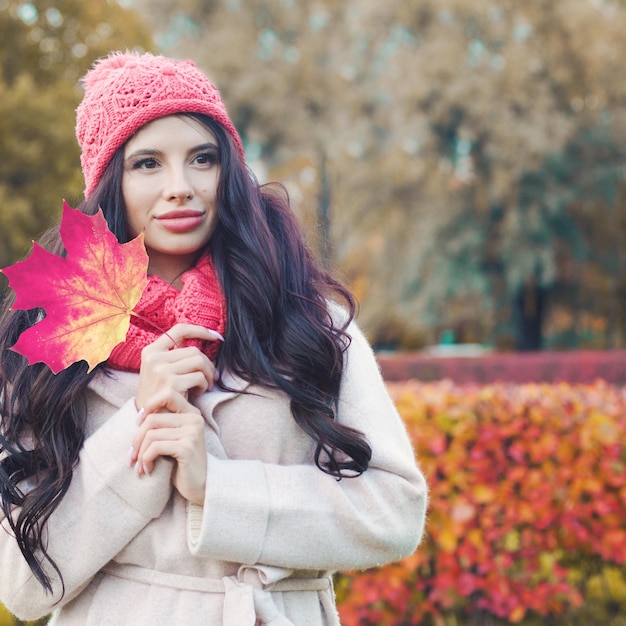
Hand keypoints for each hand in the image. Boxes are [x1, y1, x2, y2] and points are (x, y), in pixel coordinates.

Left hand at [131, 390, 207, 504]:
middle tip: (133, 456)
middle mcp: (194, 419)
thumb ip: (162, 424)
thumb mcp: (172, 438)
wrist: (201, 486)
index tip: (138, 422)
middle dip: (137, 439)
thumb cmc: (181, 463)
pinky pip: (155, 448)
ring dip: (140, 453)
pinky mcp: (187, 448)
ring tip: (141, 465)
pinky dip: (146, 460)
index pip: (167, 394)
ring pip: (152, 435)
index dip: (149, 405)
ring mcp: (192, 433)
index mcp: (191, 413)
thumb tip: (137, 416)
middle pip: (152, 418)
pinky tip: (148, 469)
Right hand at [135, 323, 221, 409]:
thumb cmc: (160, 395)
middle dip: (208, 364)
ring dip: (208, 374)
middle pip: (194, 350)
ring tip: (206, 385)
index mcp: (151, 351)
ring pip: (199, 361)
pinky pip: (198, 377)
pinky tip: (200, 393)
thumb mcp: (161, 370)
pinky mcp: (170, 385)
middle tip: (213, 376)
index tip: (215, 336)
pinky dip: (204, 385)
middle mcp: (154, 358)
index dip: (200, 330)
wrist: (150, 420)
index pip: (179, 330)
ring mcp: (161, 371)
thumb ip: (175, 355)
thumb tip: (201, 337)